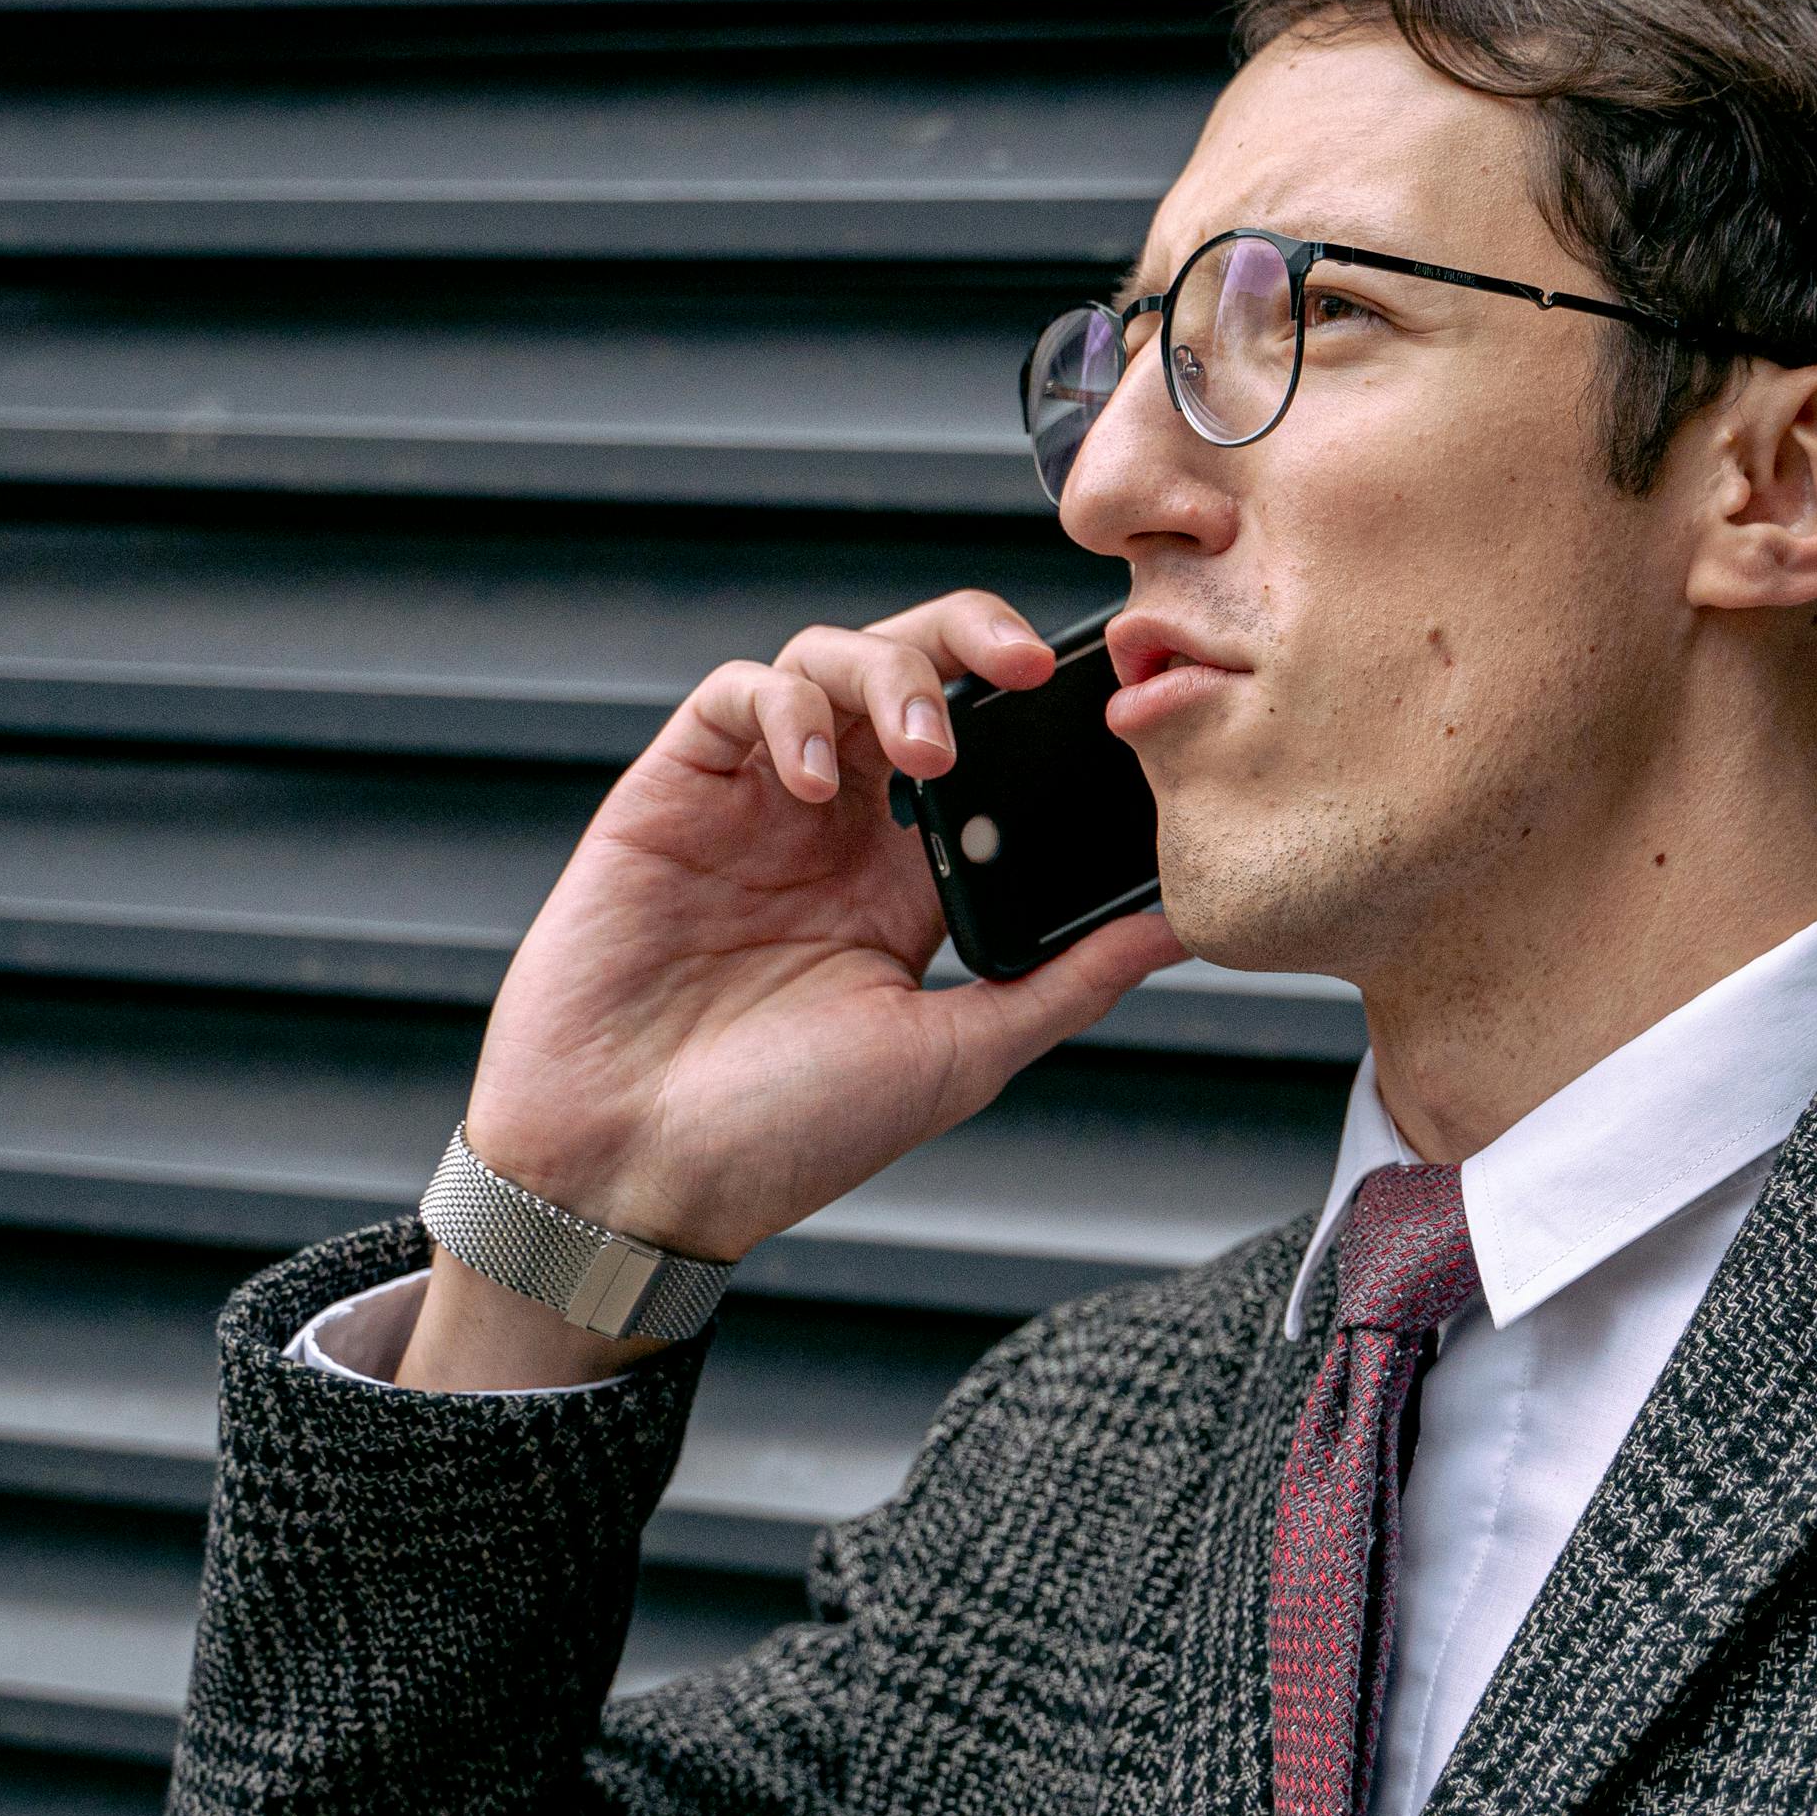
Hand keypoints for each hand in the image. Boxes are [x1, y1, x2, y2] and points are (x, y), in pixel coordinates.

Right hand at [425, 589, 1180, 1324]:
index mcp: (913, 879)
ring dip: (891, 676)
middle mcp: (840, 825)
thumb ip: (1066, 982)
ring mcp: (756, 801)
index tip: (1107, 707)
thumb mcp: (958, 1057)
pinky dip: (788, 708)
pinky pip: (736, 694)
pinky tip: (815, 778)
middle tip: (1029, 671)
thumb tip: (1181, 929)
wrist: (634, 1174)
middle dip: (974, 641)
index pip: (991, 748)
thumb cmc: (785, 1136)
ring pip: (831, 657)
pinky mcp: (672, 792)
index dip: (1043, 710)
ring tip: (923, 751)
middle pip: (916, 668)